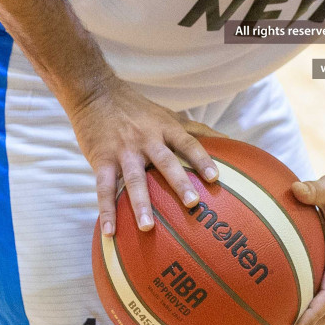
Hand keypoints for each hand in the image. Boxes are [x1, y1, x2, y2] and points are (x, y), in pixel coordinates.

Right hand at [64, 81, 220, 236]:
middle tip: (193, 203)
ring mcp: (124, 151)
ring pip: (134, 178)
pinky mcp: (102, 160)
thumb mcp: (168, 114)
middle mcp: (146, 139)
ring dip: (141, 203)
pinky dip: (106, 210)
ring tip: (147, 228)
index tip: (215, 177)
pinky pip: (104, 187)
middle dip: (179, 182)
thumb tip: (229, 141)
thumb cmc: (137, 109)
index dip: (202, 159)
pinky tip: (110, 231)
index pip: (188, 143)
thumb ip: (196, 129)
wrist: (95, 94)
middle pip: (165, 161)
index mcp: (164, 128)